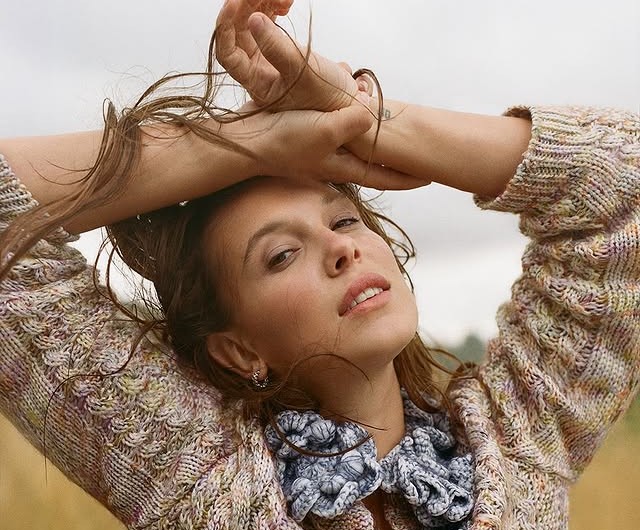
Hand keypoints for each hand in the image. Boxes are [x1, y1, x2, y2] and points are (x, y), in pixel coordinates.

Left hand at [215, 0, 360, 111]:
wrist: (347, 102)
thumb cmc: (327, 96)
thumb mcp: (303, 71)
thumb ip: (277, 48)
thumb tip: (253, 20)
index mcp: (256, 83)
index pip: (228, 53)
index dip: (226, 26)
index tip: (236, 2)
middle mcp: (257, 71)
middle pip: (238, 32)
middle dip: (248, 8)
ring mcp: (267, 59)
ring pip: (251, 24)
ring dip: (262, 4)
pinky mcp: (279, 48)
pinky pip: (267, 22)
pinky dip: (273, 8)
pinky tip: (286, 3)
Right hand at [229, 101, 424, 189]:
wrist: (246, 140)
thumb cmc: (283, 140)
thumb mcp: (324, 130)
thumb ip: (354, 122)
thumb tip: (375, 113)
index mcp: (344, 167)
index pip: (384, 177)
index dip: (408, 177)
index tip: (430, 177)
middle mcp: (336, 161)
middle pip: (374, 163)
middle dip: (395, 159)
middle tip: (417, 152)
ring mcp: (322, 150)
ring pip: (358, 144)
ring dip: (374, 136)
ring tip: (390, 127)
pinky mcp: (309, 136)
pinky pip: (340, 128)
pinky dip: (352, 118)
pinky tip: (352, 102)